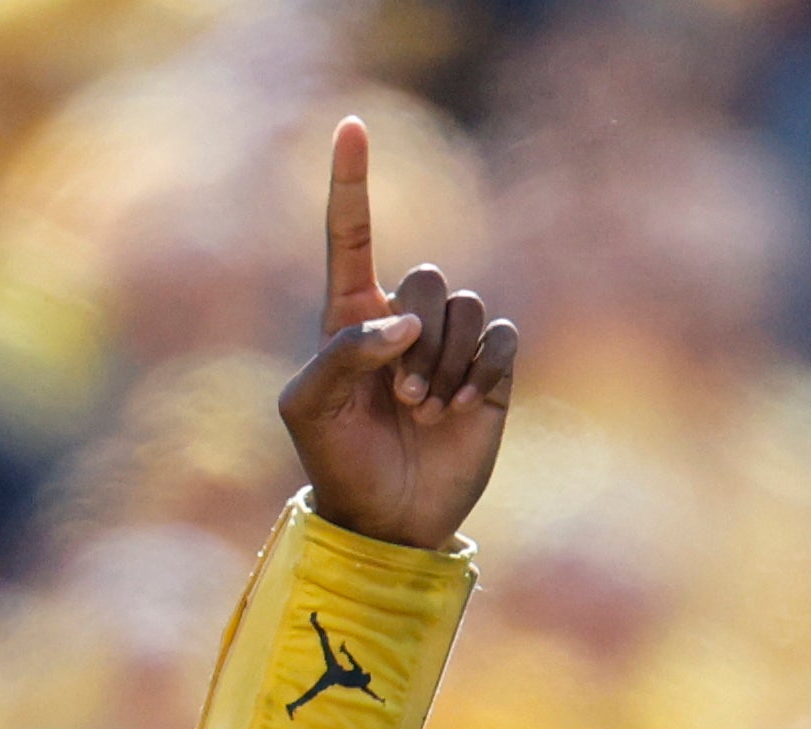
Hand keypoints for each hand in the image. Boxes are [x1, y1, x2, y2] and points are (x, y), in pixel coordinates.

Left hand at [280, 116, 516, 550]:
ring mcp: (449, 345)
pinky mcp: (491, 373)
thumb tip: (405, 323)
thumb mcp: (308, 408)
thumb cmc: (337, 462)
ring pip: (465, 308)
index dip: (351, 179)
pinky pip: (501, 337)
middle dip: (418, 338)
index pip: (350, 234)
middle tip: (403, 397)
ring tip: (427, 412)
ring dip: (447, 365)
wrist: (389, 521)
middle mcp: (403, 321)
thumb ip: (342, 352)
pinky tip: (464, 409)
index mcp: (350, 316)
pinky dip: (482, 371)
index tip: (353, 125)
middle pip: (426, 278)